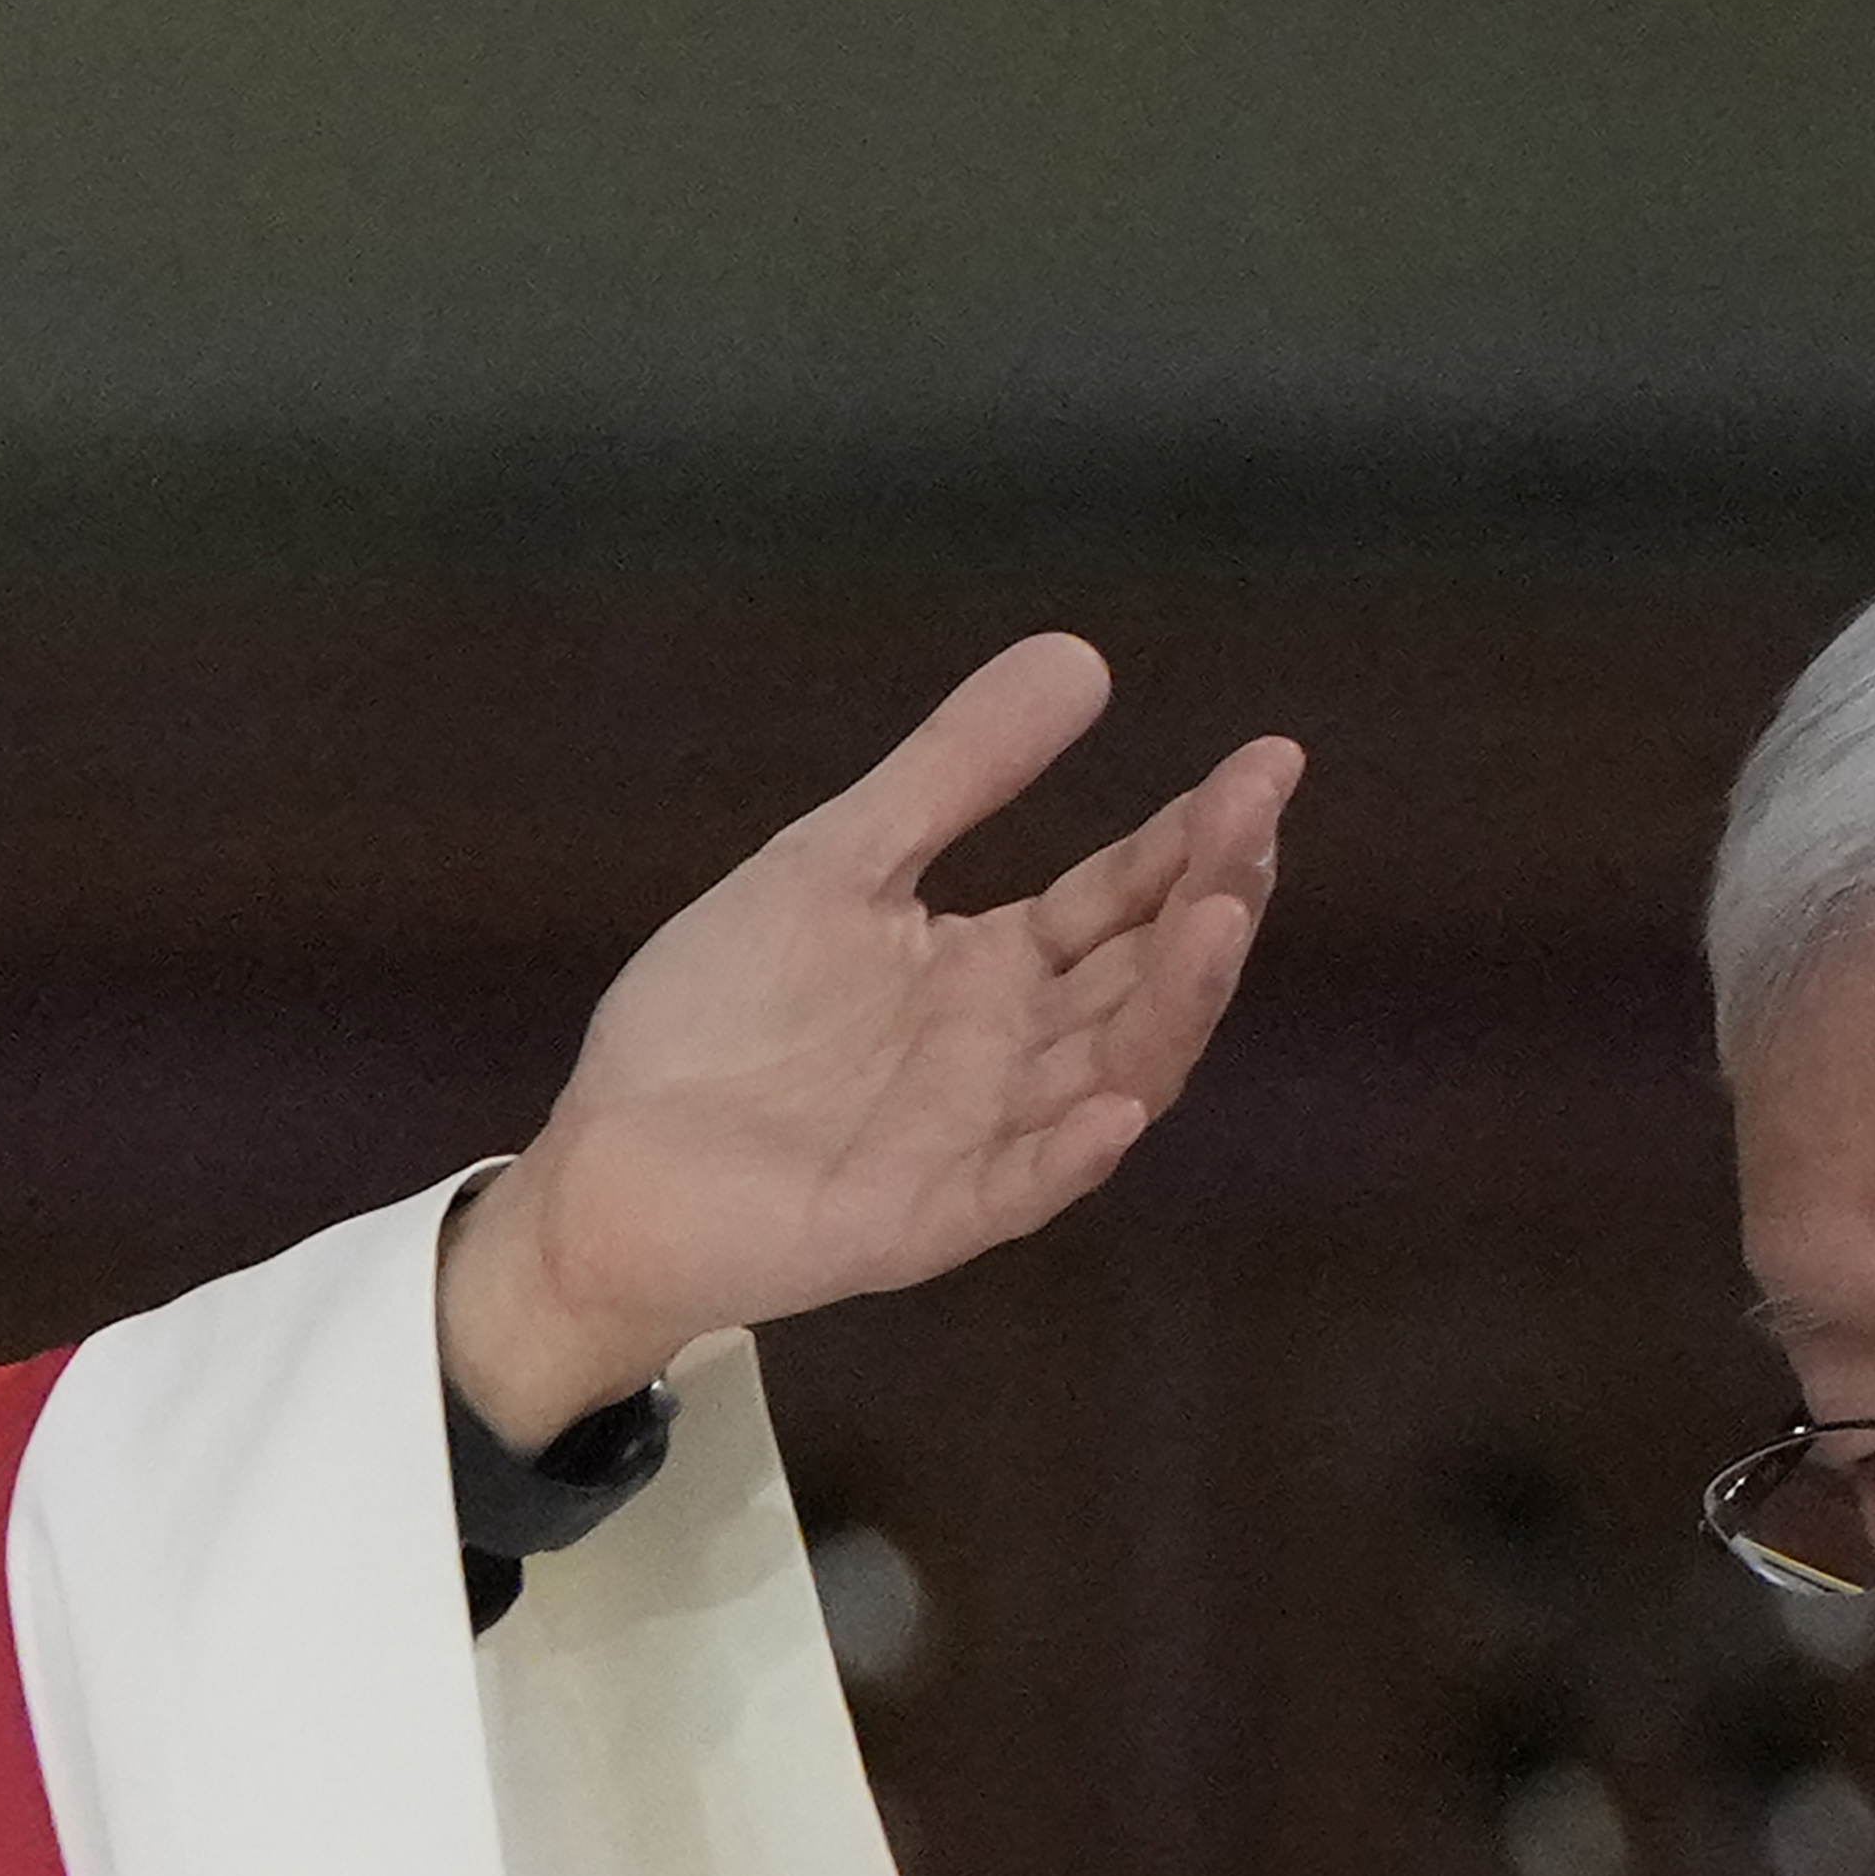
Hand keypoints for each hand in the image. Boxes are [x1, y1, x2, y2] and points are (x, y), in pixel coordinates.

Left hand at [437, 636, 1299, 1441]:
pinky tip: (1116, 1107)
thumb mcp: (837, 861)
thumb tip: (1083, 656)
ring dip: (1173, 1006)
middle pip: (1142, 980)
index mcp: (997, 974)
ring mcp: (978, 1144)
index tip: (1267, 764)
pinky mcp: (921, 1219)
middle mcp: (1014, 1059)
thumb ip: (954, 773)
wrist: (608, 1159)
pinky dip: (1069, 1153)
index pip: (1124, 901)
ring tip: (1221, 920)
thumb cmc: (720, 1018)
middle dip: (1211, 902)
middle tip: (1259, 819)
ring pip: (1111, 1075)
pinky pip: (1015, 1189)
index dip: (1198, 837)